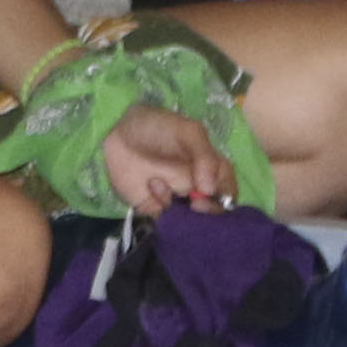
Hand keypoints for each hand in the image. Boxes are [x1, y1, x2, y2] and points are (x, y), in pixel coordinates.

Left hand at [98, 103, 237, 216]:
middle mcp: (196, 190)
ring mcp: (175, 201)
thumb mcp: (188, 132)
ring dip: (176, 202)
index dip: (225, 200)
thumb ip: (205, 157)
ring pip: (189, 219)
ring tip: (158, 181)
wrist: (119, 130)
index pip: (227, 193)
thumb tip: (210, 190)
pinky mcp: (154, 208)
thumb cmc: (158, 127)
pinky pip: (164, 218)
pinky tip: (151, 184)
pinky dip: (159, 204)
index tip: (210, 195)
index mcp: (211, 171)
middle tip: (192, 202)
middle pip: (212, 213)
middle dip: (206, 211)